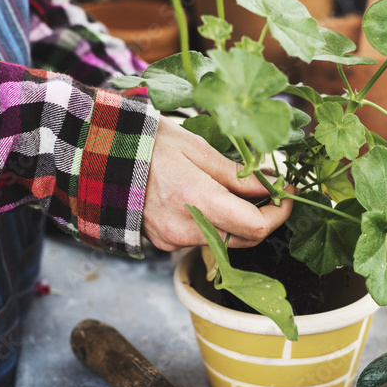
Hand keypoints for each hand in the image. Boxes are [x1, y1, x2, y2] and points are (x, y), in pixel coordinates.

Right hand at [143, 116, 291, 251]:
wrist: (101, 156)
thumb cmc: (149, 143)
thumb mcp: (199, 149)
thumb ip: (238, 174)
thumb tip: (273, 184)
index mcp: (197, 200)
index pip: (256, 226)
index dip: (279, 214)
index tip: (286, 194)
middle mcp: (185, 229)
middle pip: (244, 239)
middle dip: (261, 218)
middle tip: (266, 189)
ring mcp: (172, 240)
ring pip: (223, 241)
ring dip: (235, 220)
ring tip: (229, 189)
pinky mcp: (163, 243)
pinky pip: (200, 239)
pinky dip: (211, 223)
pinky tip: (201, 198)